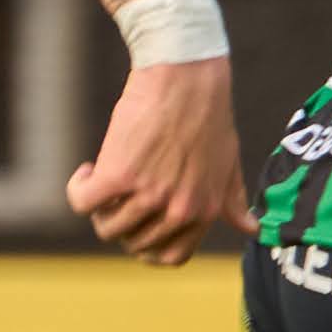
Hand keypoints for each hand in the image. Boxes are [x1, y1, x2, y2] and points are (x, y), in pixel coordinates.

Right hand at [71, 57, 256, 263]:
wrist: (186, 74)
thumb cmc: (208, 114)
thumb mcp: (229, 162)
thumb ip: (233, 200)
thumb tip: (252, 228)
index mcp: (204, 211)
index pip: (170, 257)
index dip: (148, 246)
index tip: (137, 226)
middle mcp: (178, 209)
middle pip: (132, 242)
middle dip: (121, 222)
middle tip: (117, 194)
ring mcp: (148, 194)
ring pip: (106, 226)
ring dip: (99, 206)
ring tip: (103, 177)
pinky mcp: (118, 175)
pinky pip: (83, 202)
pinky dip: (78, 188)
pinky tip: (88, 169)